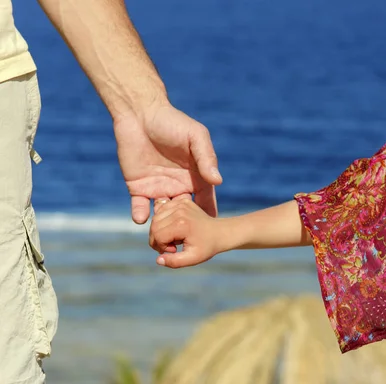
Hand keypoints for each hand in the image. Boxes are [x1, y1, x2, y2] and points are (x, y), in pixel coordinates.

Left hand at [114, 103, 221, 223]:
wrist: (139, 113)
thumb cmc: (172, 121)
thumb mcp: (195, 137)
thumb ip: (206, 158)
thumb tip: (218, 181)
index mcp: (195, 177)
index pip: (205, 200)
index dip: (208, 214)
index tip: (212, 230)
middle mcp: (178, 186)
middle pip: (184, 214)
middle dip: (186, 229)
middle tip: (186, 240)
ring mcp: (158, 189)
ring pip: (163, 215)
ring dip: (162, 226)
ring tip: (162, 234)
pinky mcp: (138, 187)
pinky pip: (139, 206)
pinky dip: (139, 214)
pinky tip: (141, 219)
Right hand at [149, 196, 222, 267]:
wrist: (219, 232)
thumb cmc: (206, 247)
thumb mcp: (192, 259)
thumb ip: (174, 262)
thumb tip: (158, 260)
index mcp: (181, 225)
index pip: (157, 236)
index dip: (162, 247)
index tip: (174, 250)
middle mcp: (179, 211)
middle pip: (154, 227)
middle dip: (158, 240)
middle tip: (172, 246)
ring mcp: (179, 204)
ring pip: (155, 219)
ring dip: (160, 231)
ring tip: (173, 237)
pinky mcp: (180, 201)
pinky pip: (161, 211)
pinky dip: (163, 221)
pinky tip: (173, 229)